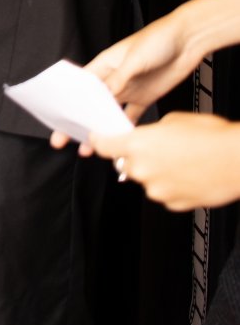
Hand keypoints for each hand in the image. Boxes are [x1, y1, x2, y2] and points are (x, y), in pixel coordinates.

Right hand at [49, 10, 191, 152]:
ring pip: (109, 113)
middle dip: (78, 121)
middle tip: (65, 138)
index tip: (58, 118)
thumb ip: (119, 79)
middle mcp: (114, 78)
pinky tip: (121, 139)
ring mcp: (129, 89)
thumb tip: (103, 96)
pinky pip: (131, 116)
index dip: (68, 101)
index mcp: (105, 65)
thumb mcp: (135, 58)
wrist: (187, 41)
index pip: (82, 86)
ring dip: (101, 128)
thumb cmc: (158, 39)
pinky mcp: (144, 98)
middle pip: (92, 103)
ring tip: (92, 146)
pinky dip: (125, 128)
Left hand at [89, 113, 239, 210]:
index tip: (98, 139)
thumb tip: (147, 139)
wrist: (236, 160)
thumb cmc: (211, 136)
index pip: (103, 146)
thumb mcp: (173, 120)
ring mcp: (157, 190)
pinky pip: (163, 193)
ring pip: (146, 180)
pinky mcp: (172, 204)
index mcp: (138, 144)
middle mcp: (143, 169)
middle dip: (135, 157)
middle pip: (125, 164)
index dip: (99, 141)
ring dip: (155, 171)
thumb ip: (151, 132)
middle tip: (158, 148)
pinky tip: (188, 173)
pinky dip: (170, 184)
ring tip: (181, 160)